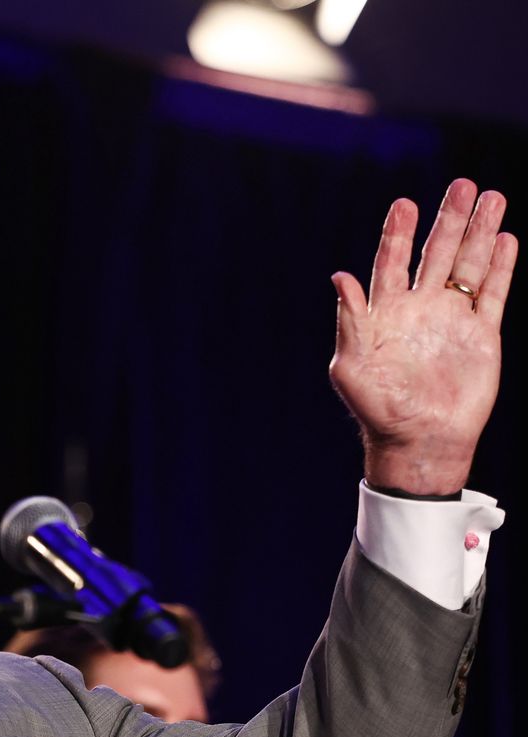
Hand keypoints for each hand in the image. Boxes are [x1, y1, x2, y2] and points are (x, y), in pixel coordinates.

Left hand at [329, 179, 516, 493]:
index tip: (405, 203)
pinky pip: (492, 294)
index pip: (391, 262)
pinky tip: (505, 239)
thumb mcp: (351, 366)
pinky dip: (501, 267)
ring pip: (469, 266)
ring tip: (491, 197)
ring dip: (479, 233)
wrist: (419, 441)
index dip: (398, 233)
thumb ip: (350, 321)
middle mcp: (419, 309)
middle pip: (436, 254)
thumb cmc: (377, 408)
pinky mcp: (481, 335)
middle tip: (462, 185)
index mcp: (385, 312)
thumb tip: (339, 276)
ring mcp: (451, 320)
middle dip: (449, 220)